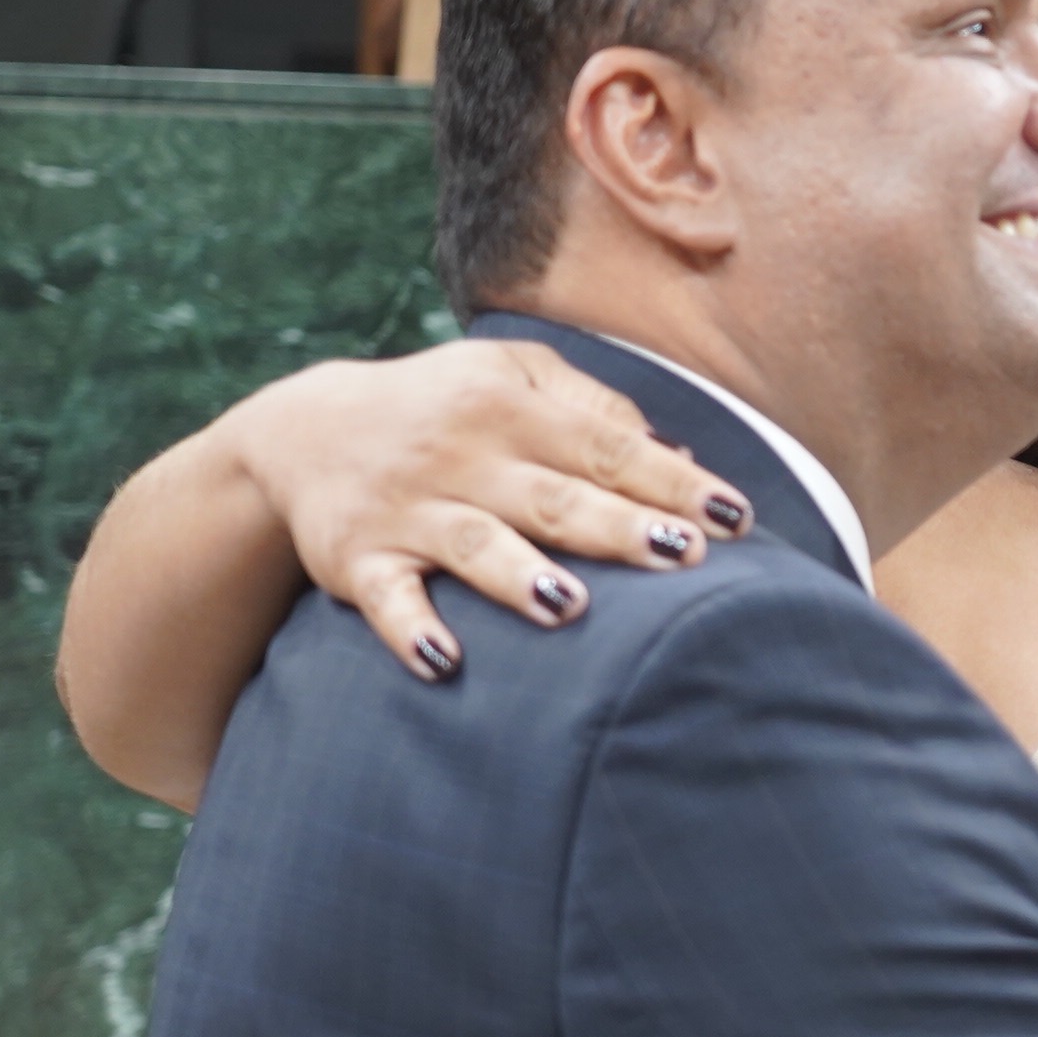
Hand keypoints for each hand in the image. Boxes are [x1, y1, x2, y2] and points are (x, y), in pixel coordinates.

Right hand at [219, 340, 753, 679]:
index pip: (607, 446)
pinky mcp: (358, 559)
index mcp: (512, 407)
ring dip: (519, 576)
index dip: (671, 481)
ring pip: (474, 545)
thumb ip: (595, 408)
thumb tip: (682, 454)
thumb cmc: (442, 406)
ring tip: (571, 606)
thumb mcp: (512, 377)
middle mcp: (463, 455)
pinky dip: (410, 629)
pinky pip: (386, 598)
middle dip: (618, 527)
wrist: (302, 429)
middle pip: (553, 497)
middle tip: (684, 556)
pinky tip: (444, 660)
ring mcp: (409, 509)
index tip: (735, 516)